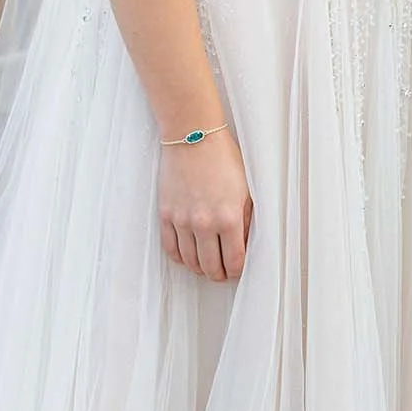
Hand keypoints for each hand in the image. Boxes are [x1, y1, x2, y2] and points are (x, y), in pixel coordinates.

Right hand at [158, 126, 252, 281]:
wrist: (193, 137)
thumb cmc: (223, 157)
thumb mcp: (245, 188)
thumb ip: (246, 219)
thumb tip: (244, 243)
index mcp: (228, 217)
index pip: (234, 261)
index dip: (237, 270)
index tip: (238, 269)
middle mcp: (204, 224)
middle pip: (211, 267)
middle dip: (219, 274)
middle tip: (223, 272)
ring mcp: (182, 221)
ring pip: (190, 261)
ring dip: (200, 268)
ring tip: (207, 266)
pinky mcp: (165, 215)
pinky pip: (170, 248)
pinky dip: (180, 258)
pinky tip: (188, 256)